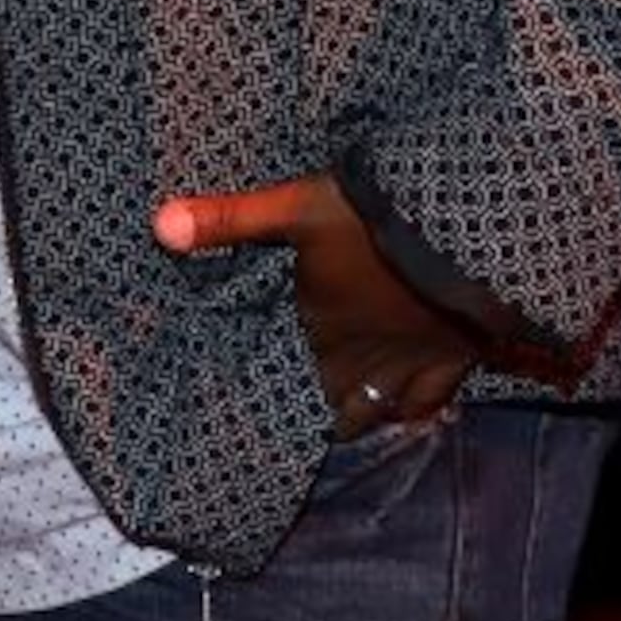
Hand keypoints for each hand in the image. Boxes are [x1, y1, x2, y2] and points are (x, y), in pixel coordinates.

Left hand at [153, 174, 481, 436]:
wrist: (462, 231)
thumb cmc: (375, 218)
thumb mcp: (296, 206)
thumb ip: (229, 220)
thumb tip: (158, 226)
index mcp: (319, 330)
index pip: (288, 382)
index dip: (275, 398)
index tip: (263, 403)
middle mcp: (359, 361)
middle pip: (334, 409)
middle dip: (319, 412)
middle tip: (308, 408)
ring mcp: (409, 367)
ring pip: (378, 413)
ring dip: (362, 414)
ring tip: (350, 411)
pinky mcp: (452, 361)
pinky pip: (431, 404)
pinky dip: (418, 411)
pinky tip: (415, 411)